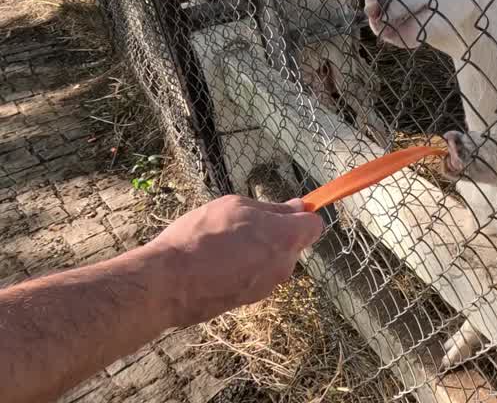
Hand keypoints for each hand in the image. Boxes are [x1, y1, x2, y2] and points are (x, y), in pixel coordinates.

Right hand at [142, 195, 323, 326]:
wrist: (169, 283)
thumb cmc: (202, 236)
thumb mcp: (236, 206)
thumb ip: (272, 209)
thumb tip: (297, 207)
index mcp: (286, 238)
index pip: (314, 225)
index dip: (302, 215)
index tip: (285, 210)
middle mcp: (284, 266)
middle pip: (292, 244)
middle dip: (276, 234)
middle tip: (243, 225)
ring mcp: (266, 287)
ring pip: (271, 262)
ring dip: (257, 253)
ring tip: (224, 246)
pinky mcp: (248, 301)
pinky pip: (254, 278)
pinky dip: (242, 270)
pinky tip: (216, 264)